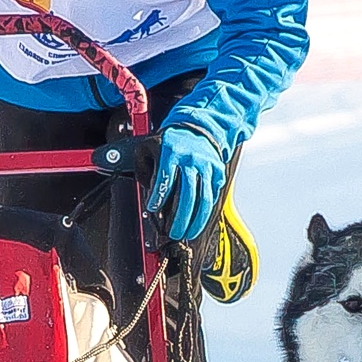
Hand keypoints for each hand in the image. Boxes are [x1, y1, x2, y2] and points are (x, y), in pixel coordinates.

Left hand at [146, 125, 226, 242]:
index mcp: (171, 151)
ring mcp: (207, 166)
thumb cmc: (170, 142)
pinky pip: (213, 195)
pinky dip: (206, 212)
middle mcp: (191, 159)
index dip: (159, 195)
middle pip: (187, 193)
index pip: (165, 176)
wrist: (196, 128)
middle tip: (173, 232)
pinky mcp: (218, 172)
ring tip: (187, 234)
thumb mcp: (148, 147)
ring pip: (204, 198)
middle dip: (179, 217)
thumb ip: (143, 168)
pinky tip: (198, 222)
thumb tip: (148, 192)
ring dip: (196, 220)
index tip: (152, 208)